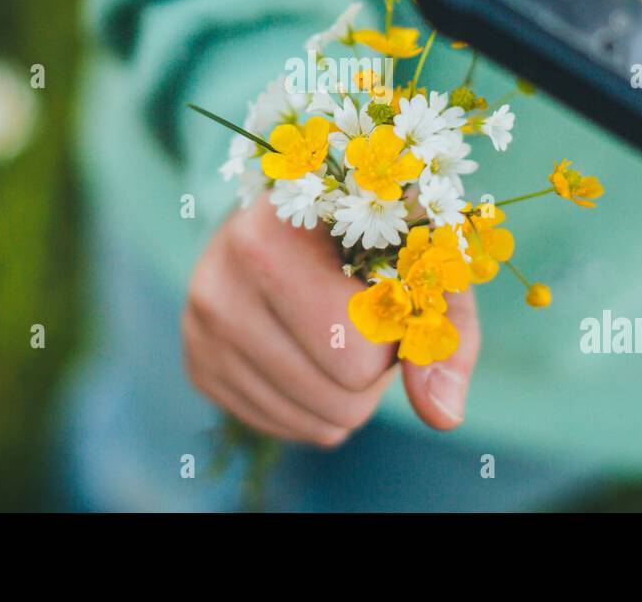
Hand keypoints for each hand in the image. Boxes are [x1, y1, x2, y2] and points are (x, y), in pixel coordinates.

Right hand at [183, 195, 480, 445]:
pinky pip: (287, 429)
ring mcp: (200, 328)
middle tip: (364, 317)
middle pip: (340, 399)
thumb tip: (441, 415)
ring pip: (317, 424)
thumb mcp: (423, 260)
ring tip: (335, 328)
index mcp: (272, 235)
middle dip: (374, 372)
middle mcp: (220, 281)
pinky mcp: (198, 365)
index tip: (383, 289)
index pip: (357, 353)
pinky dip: (315, 403)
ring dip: (348, 391)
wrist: (294, 212)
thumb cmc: (370, 231)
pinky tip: (308, 347)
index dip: (393, 334)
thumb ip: (443, 332)